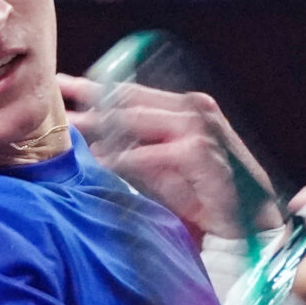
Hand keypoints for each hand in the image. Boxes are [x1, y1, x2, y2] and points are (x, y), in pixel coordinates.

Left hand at [59, 73, 279, 240]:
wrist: (254, 221)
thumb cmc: (210, 197)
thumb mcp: (167, 168)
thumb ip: (137, 149)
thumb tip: (93, 141)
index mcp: (186, 108)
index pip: (130, 92)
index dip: (92, 86)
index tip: (60, 83)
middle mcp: (193, 110)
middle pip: (127, 101)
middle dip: (86, 101)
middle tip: (52, 102)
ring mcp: (198, 129)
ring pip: (134, 122)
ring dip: (98, 127)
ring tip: (67, 131)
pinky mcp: (199, 153)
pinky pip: (148, 155)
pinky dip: (122, 160)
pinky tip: (98, 165)